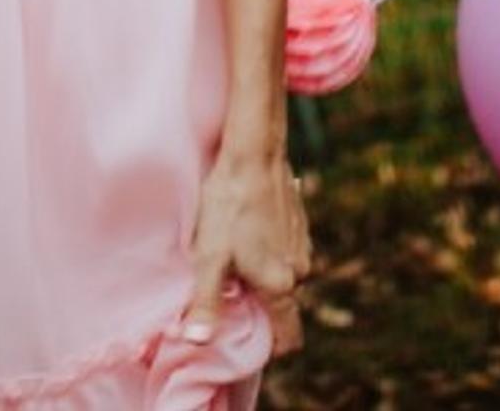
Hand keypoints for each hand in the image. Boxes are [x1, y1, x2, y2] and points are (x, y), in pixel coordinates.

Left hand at [183, 139, 309, 355]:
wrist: (253, 153)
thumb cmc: (228, 206)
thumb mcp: (209, 257)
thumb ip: (206, 302)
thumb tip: (197, 342)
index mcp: (281, 285)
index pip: (289, 337)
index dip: (269, 347)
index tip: (244, 338)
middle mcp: (300, 270)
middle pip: (282, 306)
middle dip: (259, 305)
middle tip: (227, 289)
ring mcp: (302, 245)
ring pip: (283, 276)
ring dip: (262, 274)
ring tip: (232, 256)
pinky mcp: (299, 224)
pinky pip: (284, 251)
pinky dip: (268, 250)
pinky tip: (245, 230)